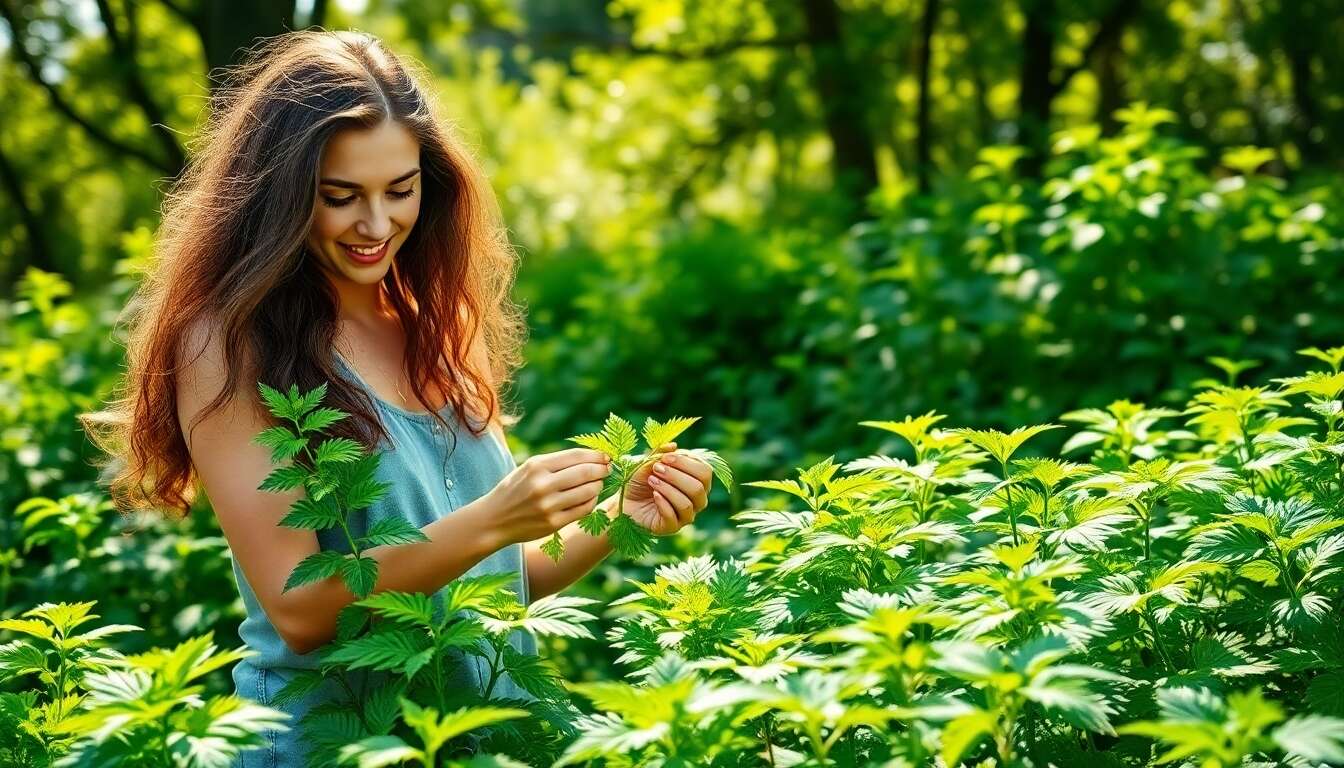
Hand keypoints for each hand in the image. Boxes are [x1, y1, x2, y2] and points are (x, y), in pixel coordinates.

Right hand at [481, 448, 610, 545]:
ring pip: (588, 491)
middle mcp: (543, 485)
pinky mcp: (553, 523)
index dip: (596, 455)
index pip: (576, 456)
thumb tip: (591, 457)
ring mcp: (549, 505)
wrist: (493, 520)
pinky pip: (583, 509)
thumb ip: (556, 463)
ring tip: (598, 483)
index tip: (606, 456)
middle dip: (602, 469)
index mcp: (537, 466)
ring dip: (598, 485)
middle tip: (608, 469)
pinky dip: (591, 501)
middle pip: (586, 472)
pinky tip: (590, 498)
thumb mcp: (529, 468)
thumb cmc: (515, 490)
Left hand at [619, 443, 713, 535]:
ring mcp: (686, 515)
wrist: (623, 502)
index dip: (686, 463)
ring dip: (667, 489)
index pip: (704, 472)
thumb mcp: (648, 463)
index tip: (665, 458)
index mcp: (697, 481)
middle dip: (676, 476)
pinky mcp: (672, 527)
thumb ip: (660, 454)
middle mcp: (696, 500)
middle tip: (657, 469)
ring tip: (651, 481)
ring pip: (687, 503)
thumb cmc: (640, 482)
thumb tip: (673, 445)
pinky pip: (673, 516)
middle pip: (698, 487)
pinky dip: (663, 503)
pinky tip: (654, 495)